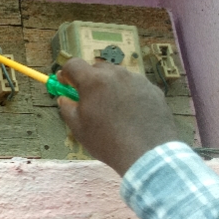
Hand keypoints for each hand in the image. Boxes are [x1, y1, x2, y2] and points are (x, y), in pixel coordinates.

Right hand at [57, 58, 178, 175]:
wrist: (147, 153)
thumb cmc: (107, 141)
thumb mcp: (79, 128)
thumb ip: (67, 108)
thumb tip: (65, 98)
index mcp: (93, 81)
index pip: (73, 64)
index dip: (67, 74)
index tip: (67, 85)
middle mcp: (116, 73)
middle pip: (97, 68)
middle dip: (90, 80)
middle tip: (92, 100)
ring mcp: (137, 79)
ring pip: (118, 76)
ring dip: (111, 86)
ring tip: (115, 109)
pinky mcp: (153, 89)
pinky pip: (135, 85)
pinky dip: (129, 94)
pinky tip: (133, 113)